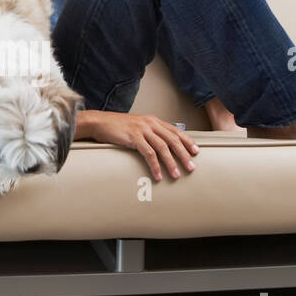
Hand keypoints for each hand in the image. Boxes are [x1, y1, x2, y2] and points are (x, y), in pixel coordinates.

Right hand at [85, 111, 199, 181]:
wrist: (99, 122)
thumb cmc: (117, 126)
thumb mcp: (137, 126)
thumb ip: (149, 132)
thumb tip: (161, 144)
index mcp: (153, 121)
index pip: (175, 131)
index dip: (187, 141)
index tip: (196, 151)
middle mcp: (150, 124)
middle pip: (172, 139)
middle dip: (184, 154)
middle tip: (191, 167)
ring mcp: (142, 130)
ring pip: (163, 147)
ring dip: (171, 163)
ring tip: (177, 174)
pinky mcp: (134, 138)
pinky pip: (148, 154)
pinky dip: (155, 166)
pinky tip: (158, 175)